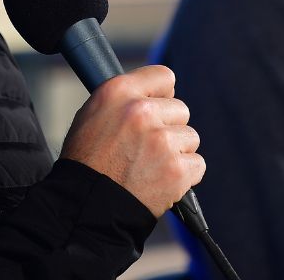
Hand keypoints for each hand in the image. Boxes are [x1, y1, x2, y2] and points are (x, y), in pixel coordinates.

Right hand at [60, 65, 204, 216]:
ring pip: (191, 137)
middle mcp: (141, 111)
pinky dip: (184, 176)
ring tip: (151, 166)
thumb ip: (124, 100)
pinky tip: (160, 180)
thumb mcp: (92, 115)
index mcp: (119, 92)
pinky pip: (197, 164)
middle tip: (147, 147)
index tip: (159, 107)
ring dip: (177, 152)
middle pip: (180, 109)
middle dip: (169, 127)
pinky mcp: (176, 169)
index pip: (164, 76)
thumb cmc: (86, 162)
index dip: (163, 93)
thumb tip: (154, 94)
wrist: (87, 207)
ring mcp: (161, 141)